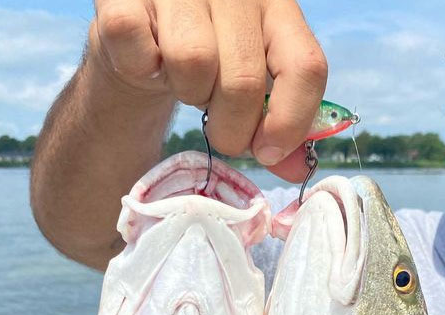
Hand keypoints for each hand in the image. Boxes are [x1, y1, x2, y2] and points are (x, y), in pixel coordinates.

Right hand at [90, 0, 327, 180]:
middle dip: (232, 127)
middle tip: (220, 129)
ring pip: (193, 61)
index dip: (290, 121)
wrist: (141, 39)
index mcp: (278, 8)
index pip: (305, 66)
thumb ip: (276, 127)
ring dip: (189, 93)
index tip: (268, 151)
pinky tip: (148, 63)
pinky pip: (139, 51)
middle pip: (245, 80)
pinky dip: (142, 72)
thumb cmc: (207, 66)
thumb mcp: (251, 90)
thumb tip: (297, 169)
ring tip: (186, 83)